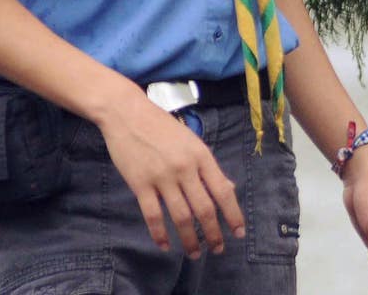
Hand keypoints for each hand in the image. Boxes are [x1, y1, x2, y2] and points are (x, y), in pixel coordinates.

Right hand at [92, 88, 245, 258]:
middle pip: (204, 208)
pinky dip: (159, 233)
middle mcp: (185, 168)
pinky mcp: (140, 184)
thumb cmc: (163, 128)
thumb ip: (209, 168)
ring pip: (181, 216)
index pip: (223, 191)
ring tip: (194, 253)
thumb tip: (228, 189)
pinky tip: (164, 245)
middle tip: (218, 249)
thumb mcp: (193, 143)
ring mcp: (162, 177)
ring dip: (189, 239)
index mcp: (202, 157)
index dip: (233, 214)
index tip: (238, 232)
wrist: (129, 114)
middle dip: (213, 233)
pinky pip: (152, 214)